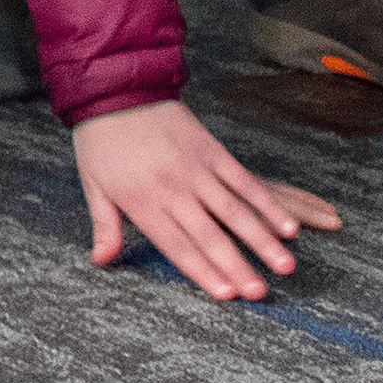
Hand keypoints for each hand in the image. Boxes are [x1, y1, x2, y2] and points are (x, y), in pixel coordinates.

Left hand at [69, 97, 340, 301]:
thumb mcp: (94, 184)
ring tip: (285, 265)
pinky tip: (289, 226)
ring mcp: (196, 169)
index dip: (202, 271)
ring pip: (235, 210)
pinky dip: (268, 204)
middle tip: (261, 293)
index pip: (176, 245)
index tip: (227, 296)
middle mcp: (173, 189)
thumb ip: (105, 226)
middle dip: (237, 266)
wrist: (115, 86)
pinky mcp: (213, 150)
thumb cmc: (102, 140)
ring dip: (262, 239)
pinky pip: (245, 181)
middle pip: (209, 234)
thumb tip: (101, 261)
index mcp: (142, 201)